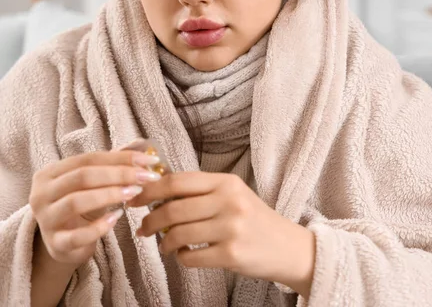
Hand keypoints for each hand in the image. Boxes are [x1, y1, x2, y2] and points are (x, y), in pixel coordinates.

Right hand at [29, 150, 162, 266]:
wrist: (67, 244)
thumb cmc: (83, 206)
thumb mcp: (94, 182)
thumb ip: (114, 163)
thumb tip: (141, 143)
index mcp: (50, 173)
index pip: (88, 159)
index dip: (120, 158)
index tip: (149, 161)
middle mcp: (41, 194)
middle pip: (82, 177)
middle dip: (119, 175)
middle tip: (146, 177)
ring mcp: (46, 220)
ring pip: (76, 202)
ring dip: (110, 195)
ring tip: (135, 192)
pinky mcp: (56, 244)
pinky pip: (78, 235)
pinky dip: (100, 226)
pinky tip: (117, 217)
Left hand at [129, 172, 315, 297]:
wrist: (288, 247)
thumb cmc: (255, 220)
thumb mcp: (233, 196)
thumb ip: (201, 193)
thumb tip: (156, 195)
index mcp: (227, 182)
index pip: (178, 181)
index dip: (149, 190)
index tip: (134, 198)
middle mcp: (229, 202)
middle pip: (173, 209)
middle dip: (150, 221)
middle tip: (143, 229)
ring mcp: (231, 229)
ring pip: (177, 235)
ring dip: (164, 242)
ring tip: (165, 245)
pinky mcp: (231, 255)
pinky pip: (190, 258)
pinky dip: (181, 258)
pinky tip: (186, 255)